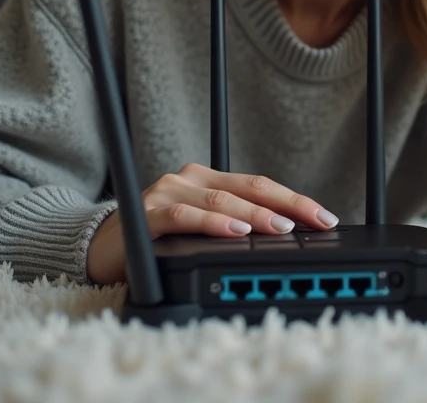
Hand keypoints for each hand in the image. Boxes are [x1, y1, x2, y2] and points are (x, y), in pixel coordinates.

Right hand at [86, 162, 337, 284]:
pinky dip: (213, 223)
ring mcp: (168, 194)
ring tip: (282, 227)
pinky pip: (185, 217)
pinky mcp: (148, 214)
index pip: (260, 186)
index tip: (326, 217)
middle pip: (249, 188)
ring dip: (255, 215)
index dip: (295, 200)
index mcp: (208, 180)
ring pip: (221, 200)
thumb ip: (233, 226)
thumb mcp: (200, 228)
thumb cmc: (157, 239)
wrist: (101, 246)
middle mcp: (190, 180)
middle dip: (288, 206)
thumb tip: (284, 239)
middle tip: (316, 221)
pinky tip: (234, 230)